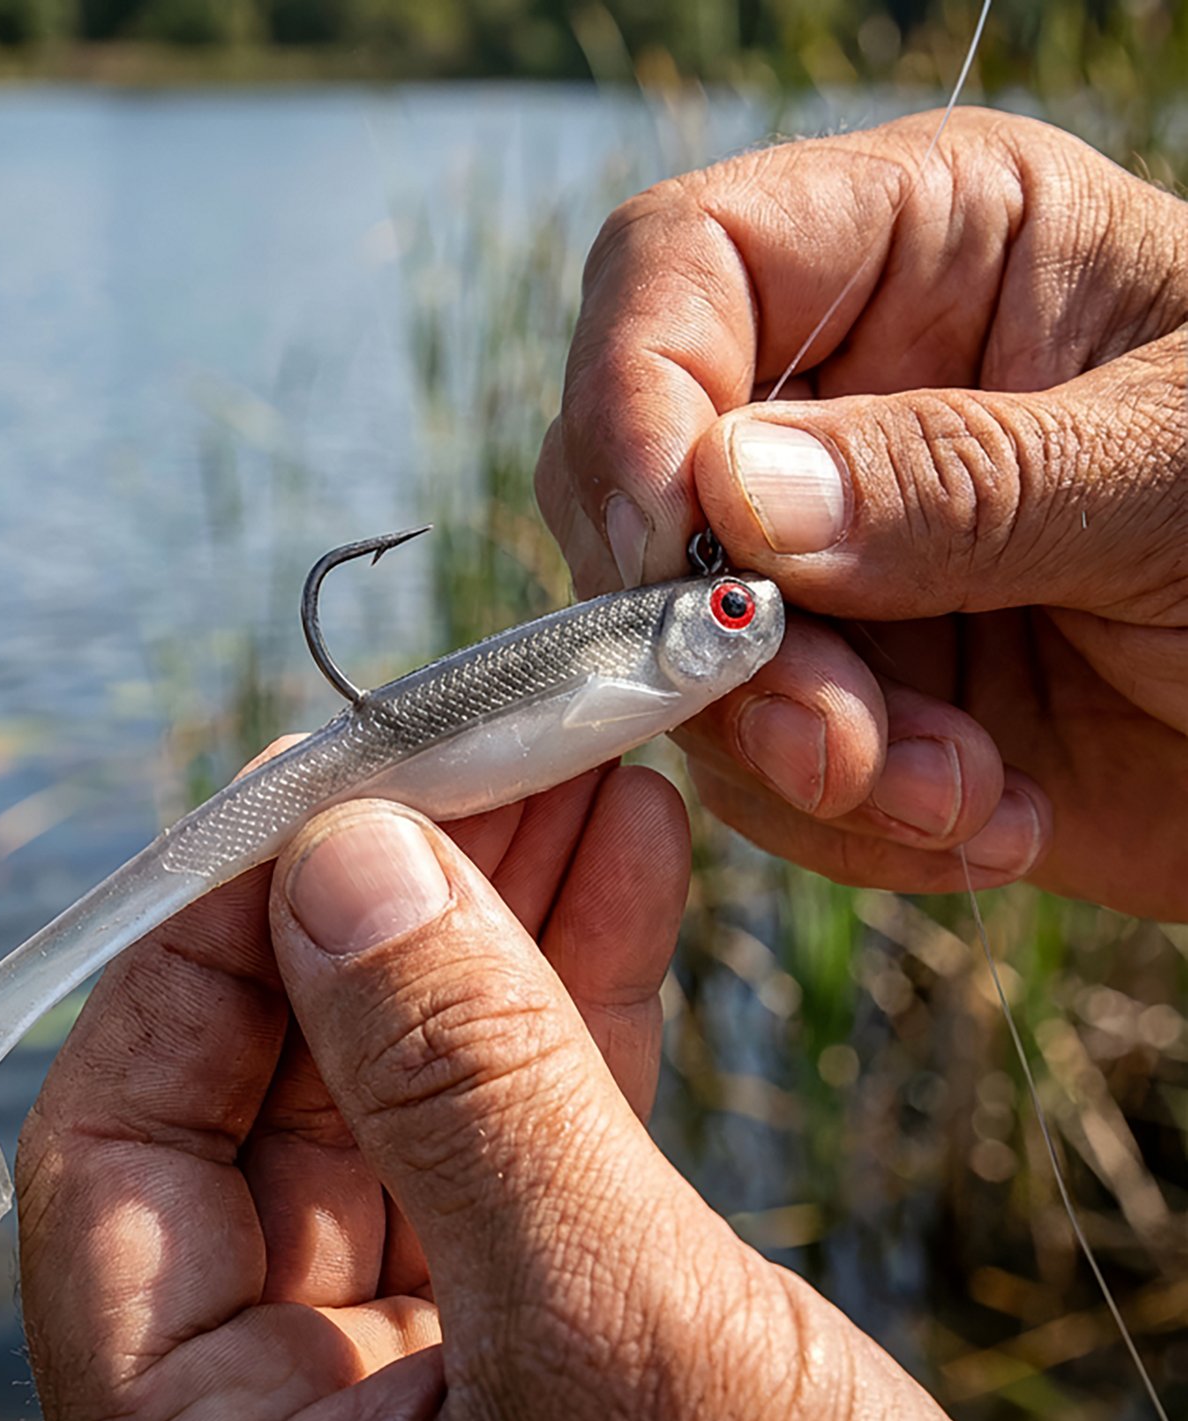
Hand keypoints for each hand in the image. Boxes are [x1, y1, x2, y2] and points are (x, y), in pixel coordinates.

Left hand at [17, 764, 1000, 1420]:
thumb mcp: (608, 1350)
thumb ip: (462, 1099)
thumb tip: (344, 861)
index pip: (121, 1146)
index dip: (206, 946)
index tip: (317, 790)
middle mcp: (285, 1420)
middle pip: (282, 1092)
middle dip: (389, 904)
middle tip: (479, 742)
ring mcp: (418, 1377)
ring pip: (416, 1092)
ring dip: (498, 922)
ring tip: (580, 766)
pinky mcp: (548, 1341)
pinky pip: (526, 1133)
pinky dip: (580, 994)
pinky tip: (631, 862)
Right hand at [536, 108, 1187, 918]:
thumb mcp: (1178, 473)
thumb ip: (958, 478)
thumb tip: (726, 497)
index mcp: (928, 250)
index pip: (682, 265)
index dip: (633, 394)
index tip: (667, 550)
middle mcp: (846, 397)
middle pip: (634, 478)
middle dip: (717, 631)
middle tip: (837, 736)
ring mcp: (831, 561)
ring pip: (676, 649)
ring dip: (796, 752)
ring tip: (963, 796)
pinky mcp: (844, 695)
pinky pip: (747, 768)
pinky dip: (844, 826)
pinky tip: (988, 824)